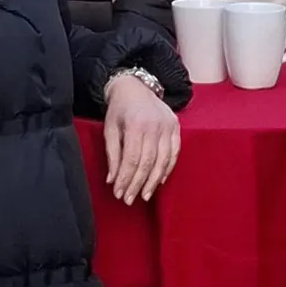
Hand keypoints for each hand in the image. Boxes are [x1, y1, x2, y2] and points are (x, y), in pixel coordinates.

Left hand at [102, 75, 179, 204]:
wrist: (135, 86)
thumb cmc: (119, 109)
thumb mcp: (109, 129)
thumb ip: (112, 154)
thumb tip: (112, 180)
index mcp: (136, 124)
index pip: (131, 159)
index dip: (126, 179)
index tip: (119, 193)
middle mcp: (155, 125)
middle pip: (147, 162)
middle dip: (137, 184)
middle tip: (129, 199)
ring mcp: (168, 126)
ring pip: (163, 160)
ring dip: (153, 181)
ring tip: (144, 195)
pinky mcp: (176, 127)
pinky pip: (174, 153)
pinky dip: (167, 169)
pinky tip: (159, 181)